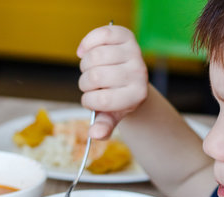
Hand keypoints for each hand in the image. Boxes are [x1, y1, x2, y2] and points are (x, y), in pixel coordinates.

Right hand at [77, 25, 148, 139]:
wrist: (132, 79)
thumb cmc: (118, 98)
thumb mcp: (112, 115)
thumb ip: (104, 126)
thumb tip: (94, 134)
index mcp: (137, 96)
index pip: (103, 100)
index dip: (88, 101)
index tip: (90, 100)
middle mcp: (139, 73)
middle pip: (95, 76)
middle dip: (85, 83)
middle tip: (90, 84)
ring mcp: (134, 53)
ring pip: (94, 56)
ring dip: (84, 65)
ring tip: (90, 69)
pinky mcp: (126, 36)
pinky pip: (100, 35)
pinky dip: (86, 43)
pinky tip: (85, 51)